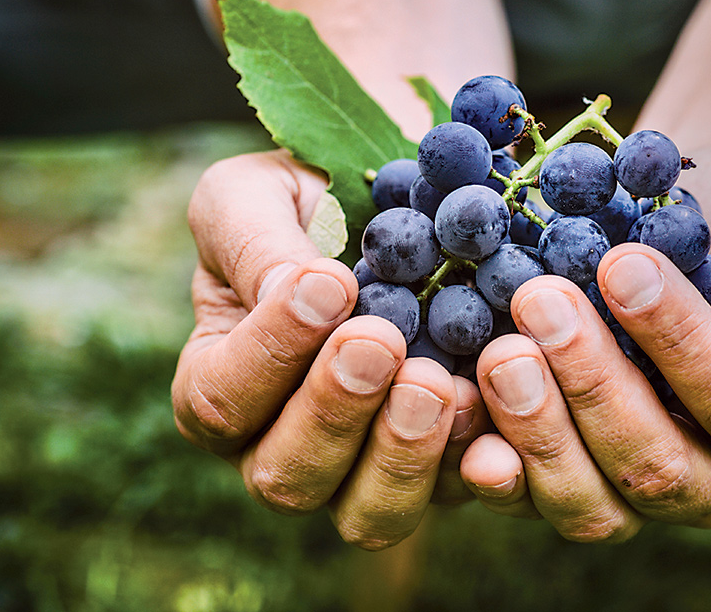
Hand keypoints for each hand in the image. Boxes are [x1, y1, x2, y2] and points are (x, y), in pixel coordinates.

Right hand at [171, 149, 489, 548]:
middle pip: (288, 477)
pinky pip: (454, 492)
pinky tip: (490, 401)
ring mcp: (363, 470)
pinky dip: (475, 458)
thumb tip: (293, 294)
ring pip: (369, 514)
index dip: (271, 351)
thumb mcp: (255, 196)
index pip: (222, 399)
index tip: (330, 282)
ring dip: (402, 454)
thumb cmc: (306, 204)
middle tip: (380, 341)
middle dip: (335, 412)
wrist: (395, 215)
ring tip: (434, 381)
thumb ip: (252, 242)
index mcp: (220, 387)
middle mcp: (281, 448)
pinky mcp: (438, 470)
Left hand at [460, 144, 710, 538]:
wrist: (670, 226)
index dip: (680, 340)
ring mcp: (631, 491)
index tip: (622, 264)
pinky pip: (525, 498)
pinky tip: (458, 407)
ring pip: (588, 503)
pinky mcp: (562, 480)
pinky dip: (488, 464)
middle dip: (593, 385)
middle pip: (655, 465)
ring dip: (537, 430)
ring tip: (499, 350)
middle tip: (541, 301)